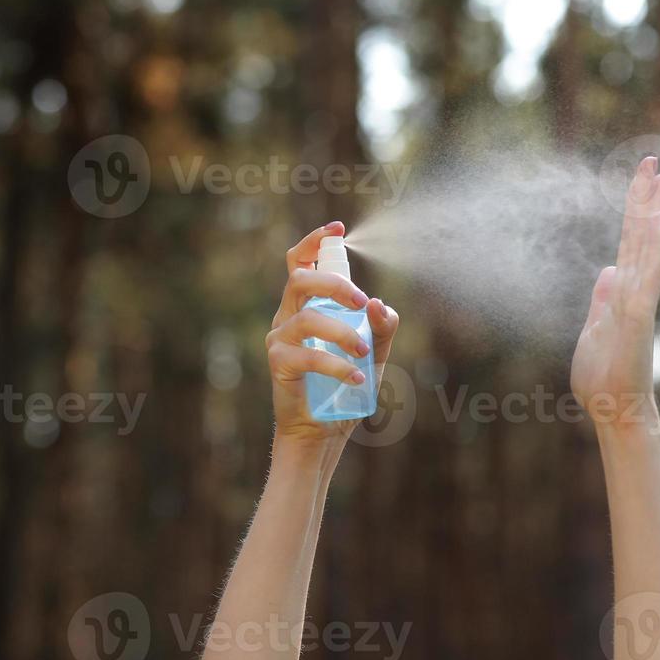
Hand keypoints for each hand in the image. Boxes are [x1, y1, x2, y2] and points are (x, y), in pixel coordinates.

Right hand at [265, 221, 399, 450]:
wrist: (322, 430)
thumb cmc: (345, 386)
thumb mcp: (374, 351)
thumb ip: (382, 326)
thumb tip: (380, 304)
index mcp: (307, 305)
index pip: (300, 261)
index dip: (315, 240)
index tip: (337, 229)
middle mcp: (288, 315)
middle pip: (300, 279)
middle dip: (334, 284)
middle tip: (362, 303)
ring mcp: (280, 339)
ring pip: (307, 317)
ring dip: (342, 332)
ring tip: (364, 353)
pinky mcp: (278, 364)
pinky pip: (306, 354)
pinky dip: (336, 364)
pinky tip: (358, 375)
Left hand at [571, 157, 659, 431]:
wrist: (615, 412)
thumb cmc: (604, 380)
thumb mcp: (595, 331)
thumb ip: (603, 301)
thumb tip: (608, 270)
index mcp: (622, 294)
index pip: (630, 242)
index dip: (635, 211)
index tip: (642, 180)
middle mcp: (636, 291)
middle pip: (642, 235)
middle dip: (645, 198)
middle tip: (651, 160)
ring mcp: (640, 302)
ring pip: (649, 247)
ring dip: (652, 212)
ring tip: (658, 178)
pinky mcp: (639, 316)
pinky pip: (649, 274)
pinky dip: (653, 246)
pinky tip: (655, 221)